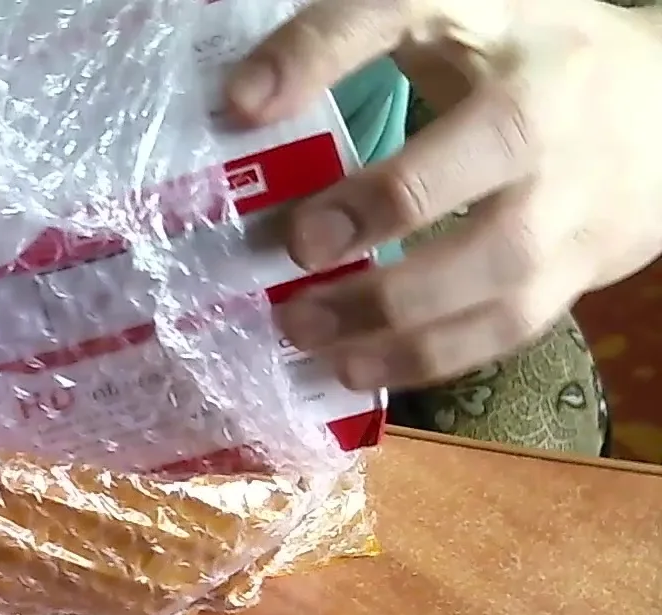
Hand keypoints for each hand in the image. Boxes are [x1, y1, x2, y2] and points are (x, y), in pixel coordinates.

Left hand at [225, 0, 661, 390]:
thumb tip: (241, 101)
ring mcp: (579, 193)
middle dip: (389, 203)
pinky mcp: (583, 267)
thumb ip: (348, 41)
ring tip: (304, 329)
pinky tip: (357, 368)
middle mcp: (551, 106)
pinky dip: (429, 356)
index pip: (410, 7)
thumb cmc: (523, 63)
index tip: (241, 104)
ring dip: (396, 310)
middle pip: (493, 145)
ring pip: (502, 262)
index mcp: (501, 20)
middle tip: (294, 247)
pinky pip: (510, 324)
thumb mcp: (448, 21)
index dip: (325, 50)